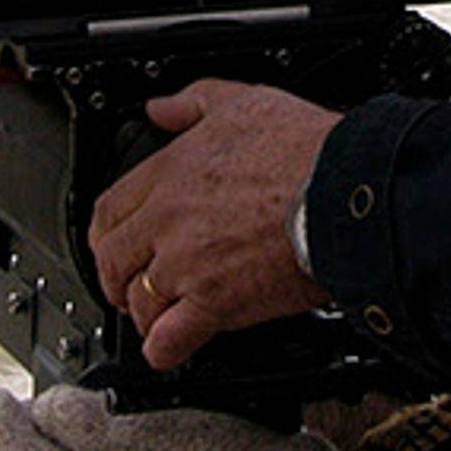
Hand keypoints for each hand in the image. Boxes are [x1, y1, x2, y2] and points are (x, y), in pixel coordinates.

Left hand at [88, 80, 334, 370]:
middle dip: (115, 277)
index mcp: (171, 172)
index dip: (105, 232)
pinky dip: (163, 349)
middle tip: (125, 284)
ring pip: (140, 301)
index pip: (109, 210)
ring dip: (144, 312)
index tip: (113, 242)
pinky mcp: (215, 303)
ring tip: (156, 317)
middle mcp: (169, 221)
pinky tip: (169, 347)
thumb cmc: (306, 149)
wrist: (345, 191)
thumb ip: (193, 102)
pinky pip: (169, 339)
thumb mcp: (243, 101)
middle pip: (113, 259)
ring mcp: (188, 265)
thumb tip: (162, 108)